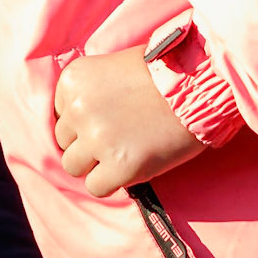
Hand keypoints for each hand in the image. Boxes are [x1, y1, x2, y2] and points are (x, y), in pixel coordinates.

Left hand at [54, 47, 204, 197]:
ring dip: (95, 165)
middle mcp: (78, 107)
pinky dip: (111, 183)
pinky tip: (130, 168)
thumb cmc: (160, 74)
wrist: (196, 86)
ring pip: (74, 167)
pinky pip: (96, 187)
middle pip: (64, 141)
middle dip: (86, 144)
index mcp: (73, 80)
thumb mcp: (112, 70)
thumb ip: (90, 94)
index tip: (106, 121)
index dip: (82, 123)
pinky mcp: (118, 166)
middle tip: (116, 140)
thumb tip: (77, 125)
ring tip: (122, 154)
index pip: (61, 115)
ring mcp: (96, 138)